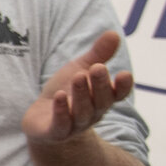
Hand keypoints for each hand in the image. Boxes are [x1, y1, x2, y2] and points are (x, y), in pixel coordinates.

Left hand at [25, 29, 131, 145]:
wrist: (40, 122)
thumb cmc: (65, 93)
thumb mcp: (79, 69)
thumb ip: (97, 54)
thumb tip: (114, 33)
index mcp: (101, 98)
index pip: (117, 94)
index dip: (122, 86)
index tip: (125, 74)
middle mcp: (92, 113)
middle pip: (101, 101)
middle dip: (99, 84)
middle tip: (97, 68)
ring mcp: (74, 124)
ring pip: (82, 112)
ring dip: (81, 94)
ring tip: (78, 77)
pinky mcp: (55, 132)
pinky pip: (61, 124)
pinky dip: (61, 111)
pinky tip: (59, 96)